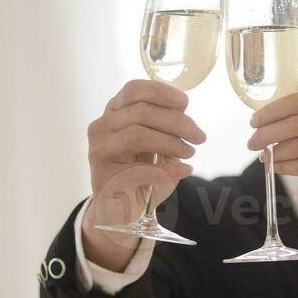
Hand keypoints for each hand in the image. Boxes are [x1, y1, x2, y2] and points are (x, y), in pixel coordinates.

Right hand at [81, 80, 204, 266]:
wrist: (120, 207)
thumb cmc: (142, 170)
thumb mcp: (158, 144)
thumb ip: (168, 129)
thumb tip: (190, 126)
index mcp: (115, 111)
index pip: (133, 89)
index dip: (160, 91)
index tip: (185, 102)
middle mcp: (102, 126)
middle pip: (141, 112)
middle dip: (177, 122)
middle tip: (199, 136)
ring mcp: (99, 149)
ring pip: (136, 135)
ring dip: (169, 143)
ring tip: (188, 153)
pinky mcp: (102, 175)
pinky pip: (136, 168)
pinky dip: (162, 169)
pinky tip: (179, 170)